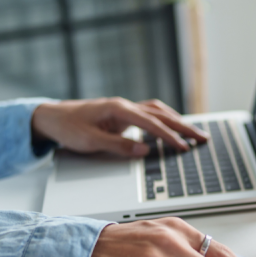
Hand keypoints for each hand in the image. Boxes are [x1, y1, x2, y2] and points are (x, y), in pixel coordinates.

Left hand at [31, 98, 208, 156]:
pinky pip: (150, 115)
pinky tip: (173, 127)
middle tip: (202, 138)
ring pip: (158, 112)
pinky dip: (165, 120)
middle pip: (161, 114)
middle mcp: (124, 106)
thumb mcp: (89, 141)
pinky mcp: (123, 114)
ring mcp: (124, 108)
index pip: (150, 123)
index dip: (169, 136)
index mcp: (118, 109)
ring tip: (194, 133)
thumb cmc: (68, 128)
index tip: (183, 147)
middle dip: (183, 126)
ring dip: (177, 121)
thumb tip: (144, 150)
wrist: (52, 117)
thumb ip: (118, 146)